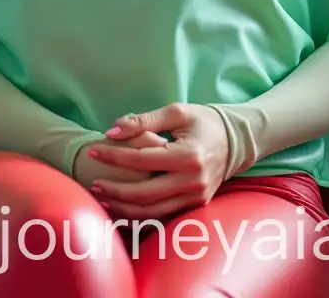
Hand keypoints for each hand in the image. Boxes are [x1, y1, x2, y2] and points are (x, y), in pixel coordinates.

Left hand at [84, 103, 229, 218]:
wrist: (236, 140)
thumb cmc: (203, 121)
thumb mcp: (176, 112)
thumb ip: (143, 120)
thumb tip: (112, 130)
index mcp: (187, 155)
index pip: (141, 159)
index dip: (114, 155)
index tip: (94, 150)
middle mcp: (193, 181)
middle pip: (144, 194)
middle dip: (115, 190)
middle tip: (93, 183)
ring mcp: (195, 197)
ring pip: (152, 212)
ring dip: (123, 208)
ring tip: (102, 197)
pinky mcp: (195, 206)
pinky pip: (162, 217)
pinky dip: (139, 217)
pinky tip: (122, 209)